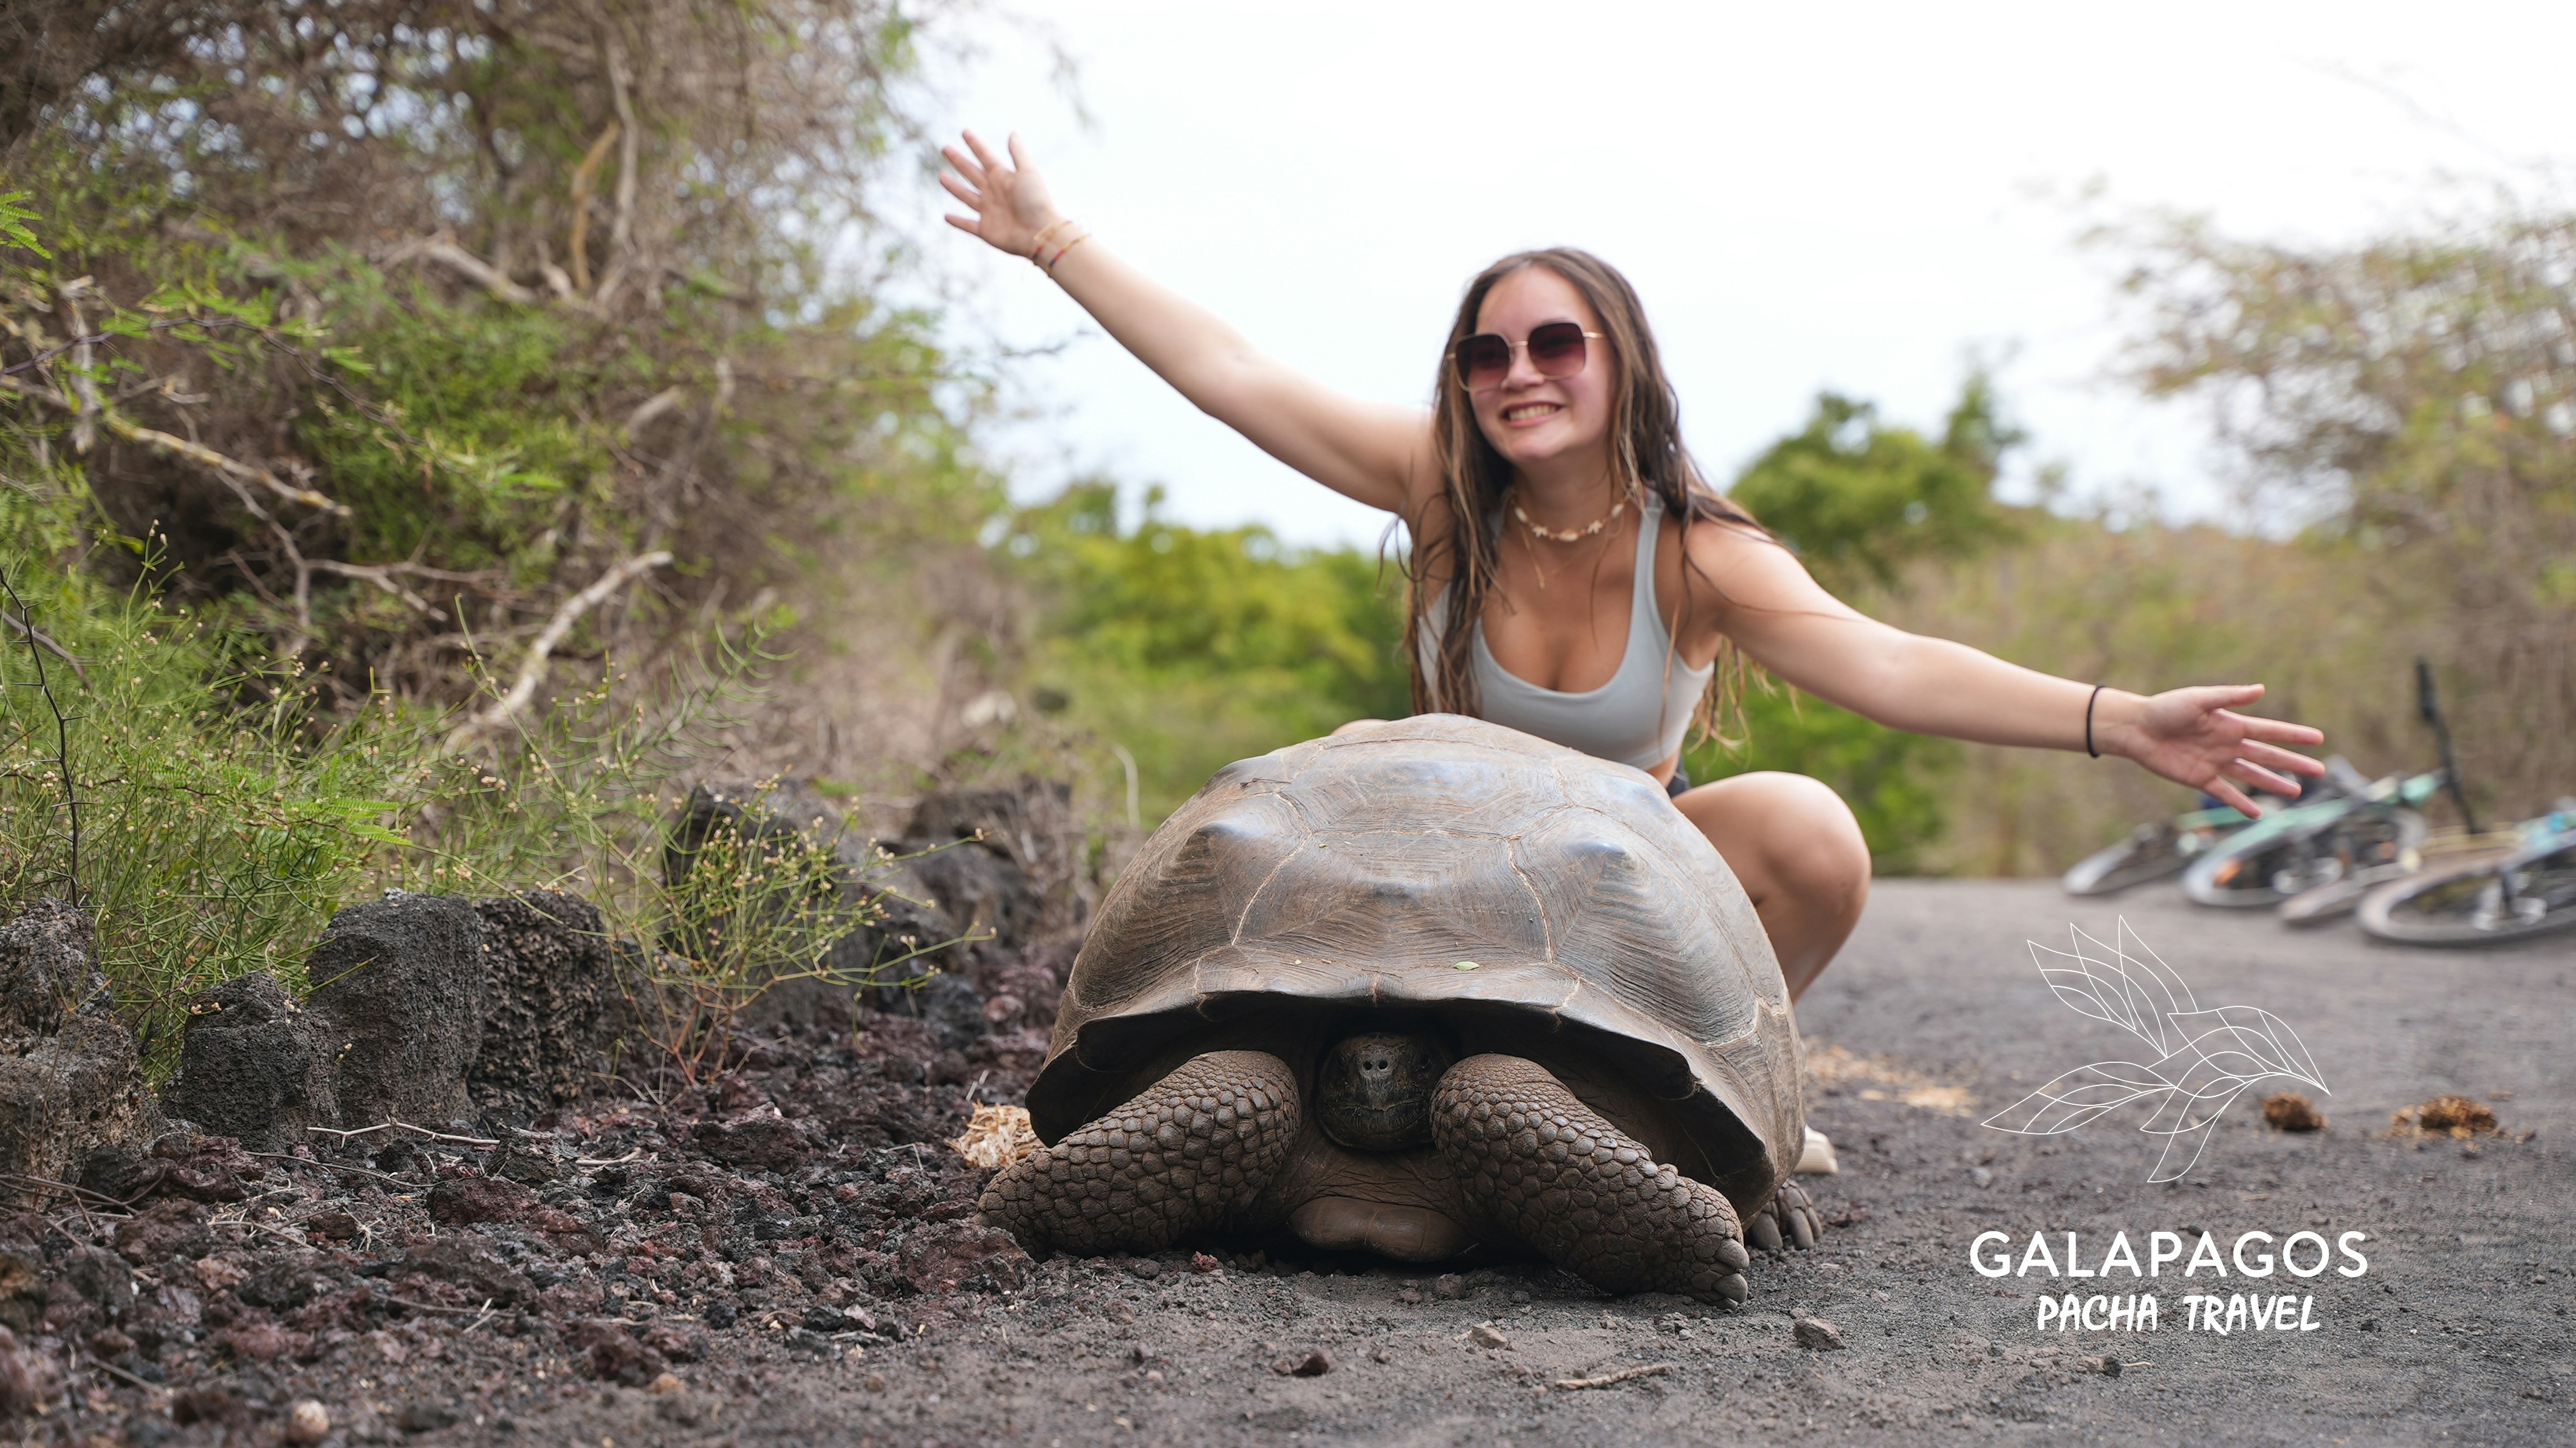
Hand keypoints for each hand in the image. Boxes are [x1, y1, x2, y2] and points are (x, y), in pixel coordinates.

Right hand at [940, 129, 1063, 258]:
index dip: (975, 144)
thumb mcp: (1028, 171)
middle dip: (958, 160)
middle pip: (971, 172)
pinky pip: (968, 225)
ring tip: (941, 176)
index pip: (985, 156)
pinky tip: (946, 216)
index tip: (965, 132)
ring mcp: (988, 211)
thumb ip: (1018, 153)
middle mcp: (993, 192)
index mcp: (1002, 176)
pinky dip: (957, 222)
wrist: (1040, 233)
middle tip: (945, 148)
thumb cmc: (1036, 201)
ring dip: (953, 187)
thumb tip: (1013, 133)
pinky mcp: (985, 230)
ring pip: (966, 196)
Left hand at [2102, 684, 2325, 817]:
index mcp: (2230, 724)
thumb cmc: (2165, 708)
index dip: (2293, 735)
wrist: (2136, 728)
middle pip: (2266, 756)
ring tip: (2296, 793)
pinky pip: (2223, 793)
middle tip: (2320, 771)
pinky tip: (2256, 813)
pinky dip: (2239, 803)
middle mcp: (2227, 744)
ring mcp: (2215, 763)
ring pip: (2251, 776)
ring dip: (2273, 784)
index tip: (2318, 738)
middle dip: (2292, 763)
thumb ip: (2229, 697)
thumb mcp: (2198, 699)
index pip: (2269, 731)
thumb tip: (2261, 689)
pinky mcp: (2199, 778)